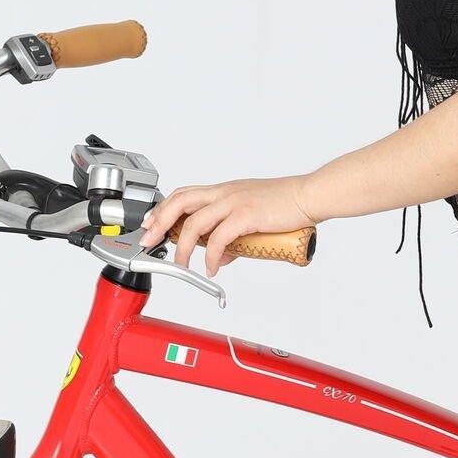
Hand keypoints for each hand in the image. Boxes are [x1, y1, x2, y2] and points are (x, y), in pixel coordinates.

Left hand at [139, 174, 315, 276]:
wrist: (308, 196)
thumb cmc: (286, 206)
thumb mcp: (252, 219)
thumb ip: (233, 238)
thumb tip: (219, 257)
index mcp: (224, 191)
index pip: (184, 194)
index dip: (163, 209)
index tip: (151, 224)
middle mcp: (225, 193)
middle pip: (180, 202)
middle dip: (160, 222)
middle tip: (150, 240)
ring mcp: (234, 202)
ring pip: (194, 222)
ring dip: (182, 246)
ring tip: (180, 264)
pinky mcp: (245, 214)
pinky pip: (218, 238)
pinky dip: (209, 255)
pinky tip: (210, 267)